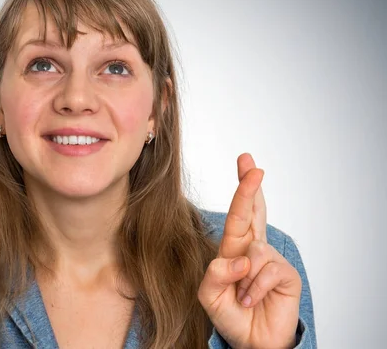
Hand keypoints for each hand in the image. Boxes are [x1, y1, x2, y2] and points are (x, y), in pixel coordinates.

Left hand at [198, 153, 301, 348]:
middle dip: (250, 188)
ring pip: (254, 251)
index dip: (242, 188)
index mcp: (233, 249)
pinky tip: (250, 300)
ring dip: (242, 278)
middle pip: (254, 212)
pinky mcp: (286, 274)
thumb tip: (240, 258)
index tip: (246, 163)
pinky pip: (265, 270)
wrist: (250, 342)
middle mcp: (252, 250)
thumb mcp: (209, 295)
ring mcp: (270, 260)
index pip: (238, 214)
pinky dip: (252, 288)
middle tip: (252, 166)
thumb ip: (215, 274)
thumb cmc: (229, 315)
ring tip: (241, 296)